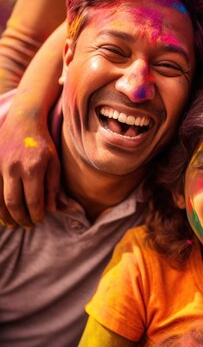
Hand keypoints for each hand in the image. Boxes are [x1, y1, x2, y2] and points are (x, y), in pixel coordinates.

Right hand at [0, 111, 59, 227]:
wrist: (23, 120)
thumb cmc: (42, 144)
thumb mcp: (54, 163)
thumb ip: (53, 187)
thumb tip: (50, 209)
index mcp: (32, 169)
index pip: (33, 200)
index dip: (36, 215)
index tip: (39, 220)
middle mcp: (13, 168)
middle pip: (13, 203)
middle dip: (21, 218)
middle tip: (27, 225)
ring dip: (4, 215)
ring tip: (12, 224)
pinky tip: (1, 212)